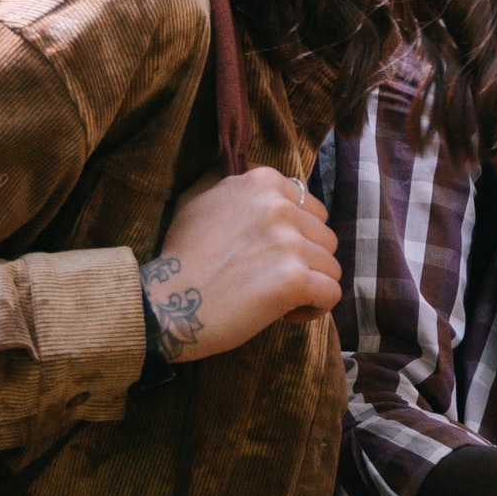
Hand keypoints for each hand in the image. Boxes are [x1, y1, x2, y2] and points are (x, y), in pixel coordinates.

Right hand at [145, 166, 340, 361]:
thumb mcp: (204, 202)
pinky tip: (288, 313)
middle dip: (307, 261)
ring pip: (331, 266)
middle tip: (274, 279)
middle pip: (325, 237)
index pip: (311, 208)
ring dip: (310, 285)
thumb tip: (274, 190)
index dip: (298, 235)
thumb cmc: (182, 258)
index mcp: (261, 182)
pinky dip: (316, 308)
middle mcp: (278, 206)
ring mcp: (288, 241)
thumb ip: (242, 192)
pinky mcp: (294, 279)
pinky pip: (331, 293)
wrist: (165, 303)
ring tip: (278, 298)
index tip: (272, 254)